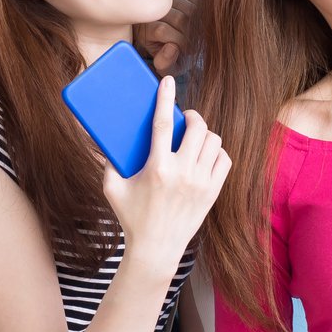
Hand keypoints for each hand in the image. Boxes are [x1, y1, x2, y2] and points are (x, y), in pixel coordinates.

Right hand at [100, 75, 230, 269]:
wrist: (156, 250)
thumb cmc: (131, 218)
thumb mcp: (112, 189)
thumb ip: (108, 163)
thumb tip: (106, 142)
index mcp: (157, 168)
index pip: (162, 124)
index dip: (165, 98)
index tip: (168, 81)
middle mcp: (182, 173)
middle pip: (197, 128)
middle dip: (192, 117)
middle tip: (185, 118)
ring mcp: (201, 183)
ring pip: (214, 142)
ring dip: (204, 134)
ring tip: (195, 137)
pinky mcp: (213, 193)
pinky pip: (224, 160)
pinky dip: (217, 152)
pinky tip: (206, 154)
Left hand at [136, 0, 198, 75]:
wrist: (171, 37)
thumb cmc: (170, 53)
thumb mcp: (166, 65)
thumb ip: (166, 63)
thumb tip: (172, 48)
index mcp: (140, 26)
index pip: (161, 30)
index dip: (180, 43)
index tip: (186, 52)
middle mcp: (147, 5)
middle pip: (179, 18)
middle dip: (191, 34)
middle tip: (195, 42)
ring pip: (189, 8)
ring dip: (197, 23)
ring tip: (196, 33)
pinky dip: (200, 9)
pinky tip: (198, 18)